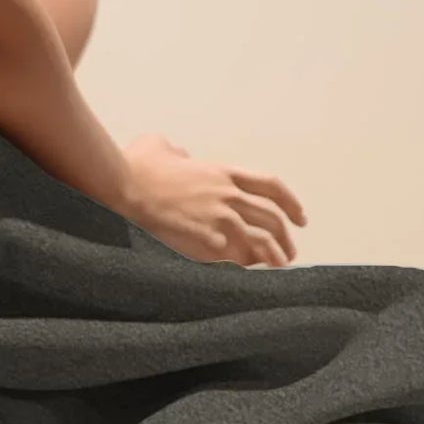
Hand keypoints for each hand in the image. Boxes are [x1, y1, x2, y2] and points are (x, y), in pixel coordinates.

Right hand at [116, 135, 306, 267]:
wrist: (124, 188)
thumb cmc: (137, 166)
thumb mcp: (159, 146)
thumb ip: (177, 151)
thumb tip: (180, 155)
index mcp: (222, 173)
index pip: (271, 186)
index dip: (290, 202)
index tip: (299, 217)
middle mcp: (227, 195)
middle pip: (271, 217)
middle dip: (286, 237)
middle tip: (289, 251)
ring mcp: (218, 219)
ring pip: (262, 240)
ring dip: (275, 256)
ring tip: (278, 268)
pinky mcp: (206, 240)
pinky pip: (234, 259)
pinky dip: (244, 269)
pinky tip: (245, 278)